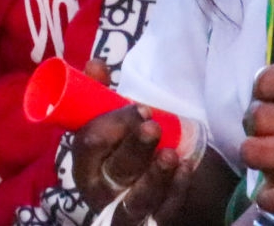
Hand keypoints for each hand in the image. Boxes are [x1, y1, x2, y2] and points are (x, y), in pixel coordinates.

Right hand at [70, 59, 194, 216]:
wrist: (154, 186)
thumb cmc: (126, 148)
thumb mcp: (115, 121)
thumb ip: (102, 95)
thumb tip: (94, 64)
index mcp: (87, 162)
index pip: (88, 145)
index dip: (111, 126)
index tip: (140, 108)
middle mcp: (101, 189)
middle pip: (113, 172)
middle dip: (133, 148)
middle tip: (154, 127)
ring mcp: (126, 210)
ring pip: (135, 201)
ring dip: (154, 177)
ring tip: (171, 155)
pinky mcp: (152, 221)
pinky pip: (163, 212)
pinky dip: (175, 191)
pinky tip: (186, 170)